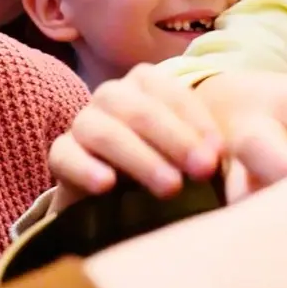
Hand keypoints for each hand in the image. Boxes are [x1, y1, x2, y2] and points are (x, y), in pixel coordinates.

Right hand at [48, 64, 224, 211]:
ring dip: (138, 156)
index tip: (217, 154)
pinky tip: (107, 185)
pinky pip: (64, 154)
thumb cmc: (171, 168)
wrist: (122, 202)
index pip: (171, 92)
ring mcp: (84, 122)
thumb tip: (225, 157)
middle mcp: (113, 96)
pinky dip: (84, 167)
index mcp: (147, 85)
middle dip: (174, 139)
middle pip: (138, 108)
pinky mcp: (61, 154)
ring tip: (169, 187)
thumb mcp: (195, 154)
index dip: (196, 122)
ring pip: (101, 128)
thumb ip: (209, 148)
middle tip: (202, 171)